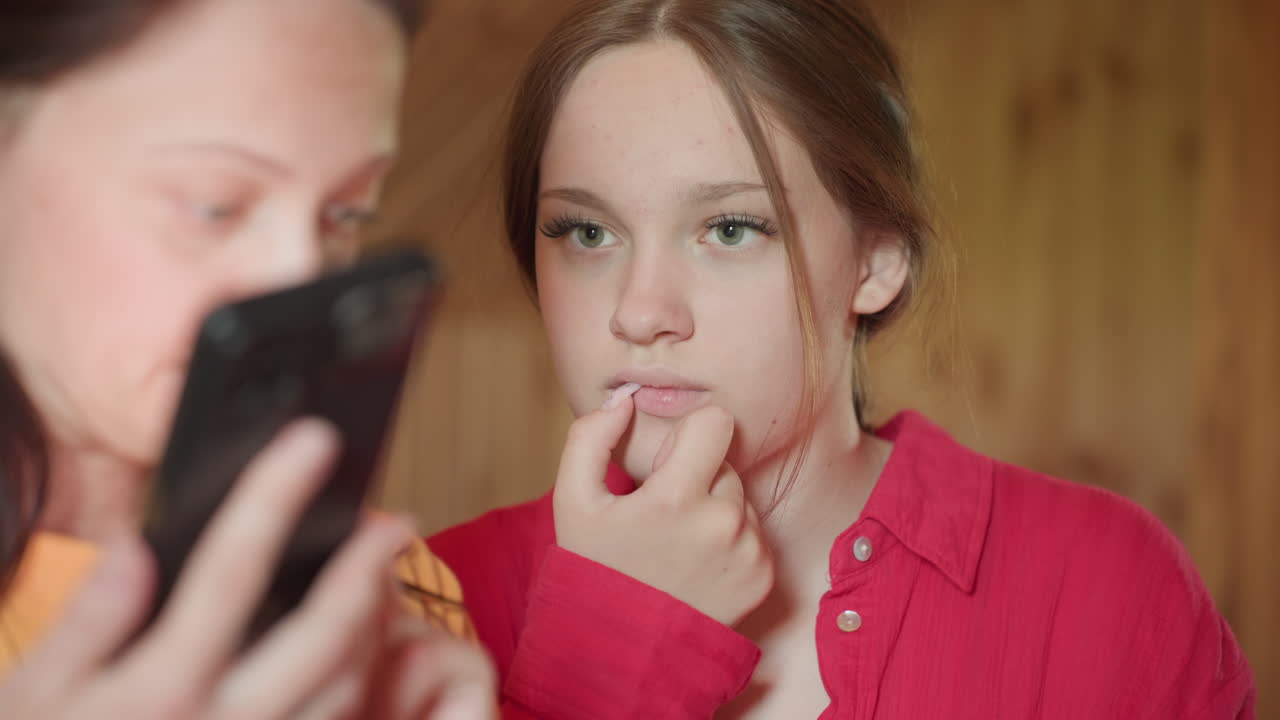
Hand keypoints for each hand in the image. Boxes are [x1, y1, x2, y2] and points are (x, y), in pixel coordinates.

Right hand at [0, 418, 494, 718]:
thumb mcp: (36, 695)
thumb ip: (87, 621)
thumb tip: (137, 546)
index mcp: (162, 688)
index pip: (232, 570)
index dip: (276, 495)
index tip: (313, 441)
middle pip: (324, 631)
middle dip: (368, 566)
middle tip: (394, 520)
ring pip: (347, 684)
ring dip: (374, 623)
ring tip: (380, 576)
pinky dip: (361, 678)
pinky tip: (358, 646)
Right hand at [553, 394, 773, 626]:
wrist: (622, 652)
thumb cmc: (594, 570)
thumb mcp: (572, 501)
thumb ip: (590, 438)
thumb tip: (625, 400)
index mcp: (677, 497)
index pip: (716, 422)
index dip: (689, 434)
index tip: (668, 462)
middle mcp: (722, 522)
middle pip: (725, 462)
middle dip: (697, 477)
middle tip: (663, 515)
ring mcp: (747, 552)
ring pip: (740, 498)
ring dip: (714, 510)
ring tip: (678, 544)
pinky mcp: (763, 577)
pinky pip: (754, 534)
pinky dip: (731, 542)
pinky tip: (697, 566)